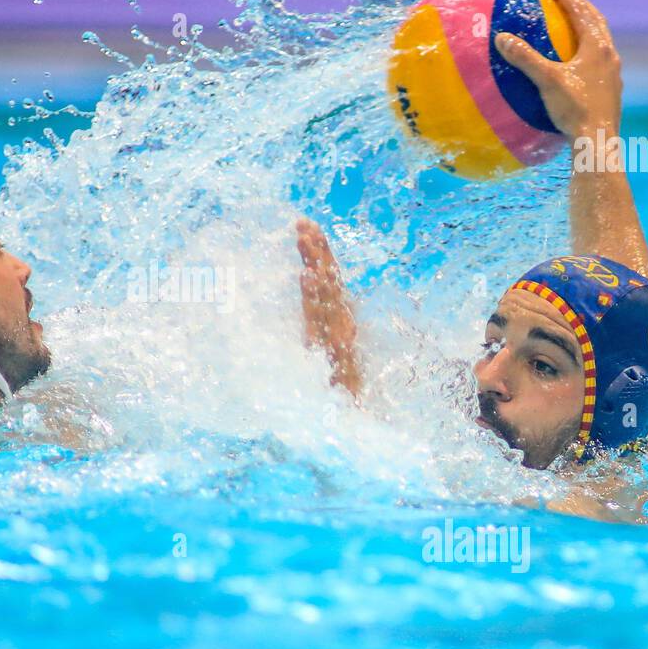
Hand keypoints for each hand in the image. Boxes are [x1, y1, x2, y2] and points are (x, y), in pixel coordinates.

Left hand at [296, 218, 360, 397]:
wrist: (348, 426)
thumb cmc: (330, 392)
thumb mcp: (316, 356)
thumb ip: (312, 332)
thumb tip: (299, 310)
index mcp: (336, 322)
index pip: (328, 280)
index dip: (318, 252)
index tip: (304, 226)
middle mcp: (340, 325)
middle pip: (330, 280)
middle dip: (317, 249)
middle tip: (302, 222)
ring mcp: (339, 337)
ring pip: (328, 293)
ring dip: (316, 262)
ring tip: (304, 238)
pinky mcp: (336, 352)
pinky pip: (324, 318)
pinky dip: (316, 294)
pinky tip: (307, 275)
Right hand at [494, 0, 622, 140]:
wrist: (597, 141)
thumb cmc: (574, 109)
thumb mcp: (547, 81)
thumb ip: (525, 58)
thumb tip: (502, 38)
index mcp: (598, 46)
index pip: (580, 10)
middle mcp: (610, 55)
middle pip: (594, 19)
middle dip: (577, 5)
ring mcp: (612, 72)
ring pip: (599, 39)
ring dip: (584, 27)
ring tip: (567, 24)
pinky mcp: (610, 89)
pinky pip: (597, 59)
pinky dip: (584, 50)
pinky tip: (572, 61)